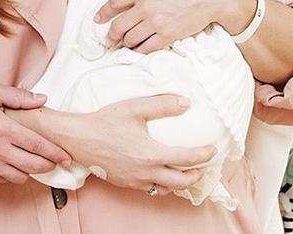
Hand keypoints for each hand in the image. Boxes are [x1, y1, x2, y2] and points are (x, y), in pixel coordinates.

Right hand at [0, 82, 70, 183]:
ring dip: (31, 170)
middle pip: (32, 165)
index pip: (37, 145)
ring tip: (36, 161)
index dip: (55, 152)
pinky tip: (16, 164)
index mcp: (2, 128)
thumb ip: (19, 96)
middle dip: (48, 164)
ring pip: (19, 176)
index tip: (66, 156)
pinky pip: (3, 180)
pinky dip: (14, 175)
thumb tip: (42, 99)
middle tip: (56, 160)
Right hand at [56, 94, 215, 193]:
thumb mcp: (135, 107)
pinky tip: (161, 173)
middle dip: (197, 174)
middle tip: (204, 165)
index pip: (187, 159)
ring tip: (187, 170)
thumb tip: (186, 102)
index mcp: (151, 155)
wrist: (79, 138)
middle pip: (181, 182)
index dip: (203, 155)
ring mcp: (135, 181)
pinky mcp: (126, 183)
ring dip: (180, 182)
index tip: (213, 149)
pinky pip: (151, 188)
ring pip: (166, 189)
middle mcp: (146, 172)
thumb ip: (162, 104)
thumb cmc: (106, 121)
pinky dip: (162, 184)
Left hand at [95, 0, 254, 52]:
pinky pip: (146, 48)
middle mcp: (145, 4)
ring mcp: (155, 21)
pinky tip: (142, 50)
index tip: (98, 20)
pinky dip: (141, 51)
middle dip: (112, 35)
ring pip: (131, 39)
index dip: (103, 13)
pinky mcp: (168, 34)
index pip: (114, 3)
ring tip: (130, 44)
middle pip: (118, 25)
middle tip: (111, 40)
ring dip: (128, 43)